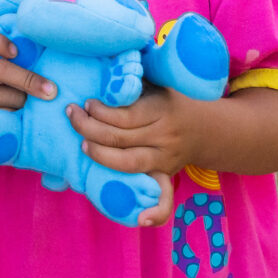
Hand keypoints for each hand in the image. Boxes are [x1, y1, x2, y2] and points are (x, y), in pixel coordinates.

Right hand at [0, 23, 55, 140]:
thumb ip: (6, 57)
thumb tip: (45, 54)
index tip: (16, 52)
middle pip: (0, 69)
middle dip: (29, 79)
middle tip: (51, 90)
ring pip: (10, 97)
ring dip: (24, 102)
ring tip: (20, 105)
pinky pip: (8, 117)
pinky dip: (18, 118)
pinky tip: (15, 119)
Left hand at [73, 88, 207, 227]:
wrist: (206, 128)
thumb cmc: (170, 97)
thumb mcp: (157, 80)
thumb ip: (133, 76)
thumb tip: (108, 57)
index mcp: (162, 110)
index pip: (124, 116)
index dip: (100, 111)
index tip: (85, 103)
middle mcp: (165, 136)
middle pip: (120, 139)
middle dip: (89, 128)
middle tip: (72, 116)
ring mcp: (166, 159)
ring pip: (129, 164)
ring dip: (100, 156)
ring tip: (82, 144)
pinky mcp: (165, 175)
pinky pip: (165, 198)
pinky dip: (155, 212)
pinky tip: (140, 220)